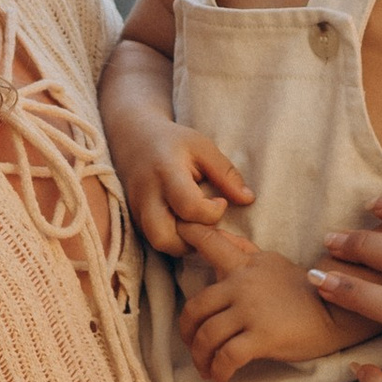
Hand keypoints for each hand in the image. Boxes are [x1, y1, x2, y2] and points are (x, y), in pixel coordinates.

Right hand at [121, 127, 253, 257]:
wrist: (134, 138)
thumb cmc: (174, 142)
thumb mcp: (203, 148)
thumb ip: (226, 174)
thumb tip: (248, 200)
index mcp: (167, 172)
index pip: (189, 207)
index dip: (212, 212)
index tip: (221, 202)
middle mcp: (146, 195)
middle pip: (164, 237)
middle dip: (193, 239)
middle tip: (207, 223)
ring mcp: (137, 209)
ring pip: (157, 243)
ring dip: (182, 242)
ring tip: (198, 225)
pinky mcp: (134, 218)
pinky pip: (153, 239)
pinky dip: (172, 238)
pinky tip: (186, 224)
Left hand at [178, 225, 357, 379]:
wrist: (335, 313)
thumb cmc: (302, 290)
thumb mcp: (271, 262)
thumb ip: (242, 252)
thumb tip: (218, 235)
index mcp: (244, 264)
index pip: (211, 243)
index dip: (188, 234)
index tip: (174, 231)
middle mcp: (242, 284)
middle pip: (195, 308)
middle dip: (187, 333)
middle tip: (193, 346)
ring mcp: (251, 310)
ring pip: (207, 336)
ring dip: (200, 358)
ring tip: (206, 368)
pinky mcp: (262, 336)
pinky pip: (226, 357)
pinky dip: (218, 371)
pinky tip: (220, 377)